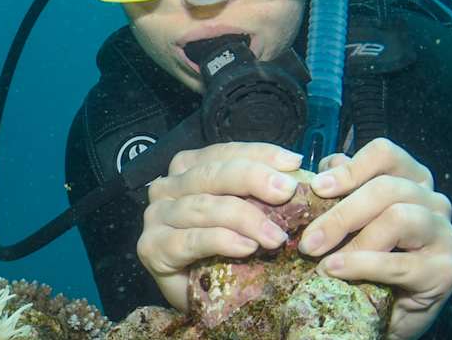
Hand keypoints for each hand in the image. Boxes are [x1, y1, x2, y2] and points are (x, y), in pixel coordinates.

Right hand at [136, 142, 304, 310]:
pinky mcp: (152, 247)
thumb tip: (298, 175)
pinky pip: (190, 240)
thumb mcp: (248, 215)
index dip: (260, 155)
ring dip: (245, 219)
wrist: (202, 298)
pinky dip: (221, 241)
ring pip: (203, 206)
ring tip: (275, 236)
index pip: (224, 153)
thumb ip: (263, 194)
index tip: (294, 164)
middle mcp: (167, 187)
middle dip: (253, 179)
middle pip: (212, 174)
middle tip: (287, 192)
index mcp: (188, 170)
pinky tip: (247, 248)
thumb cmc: (225, 251)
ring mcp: (156, 216)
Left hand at [299, 138, 451, 339]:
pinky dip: (361, 266)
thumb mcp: (350, 221)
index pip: (385, 154)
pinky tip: (335, 270)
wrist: (388, 311)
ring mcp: (444, 235)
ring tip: (321, 260)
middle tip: (308, 240)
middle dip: (341, 214)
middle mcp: (433, 201)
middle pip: (387, 188)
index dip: (350, 168)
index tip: (317, 188)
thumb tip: (323, 172)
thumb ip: (341, 192)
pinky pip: (399, 264)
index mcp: (410, 179)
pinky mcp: (445, 271)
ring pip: (398, 218)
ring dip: (354, 241)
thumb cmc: (366, 258)